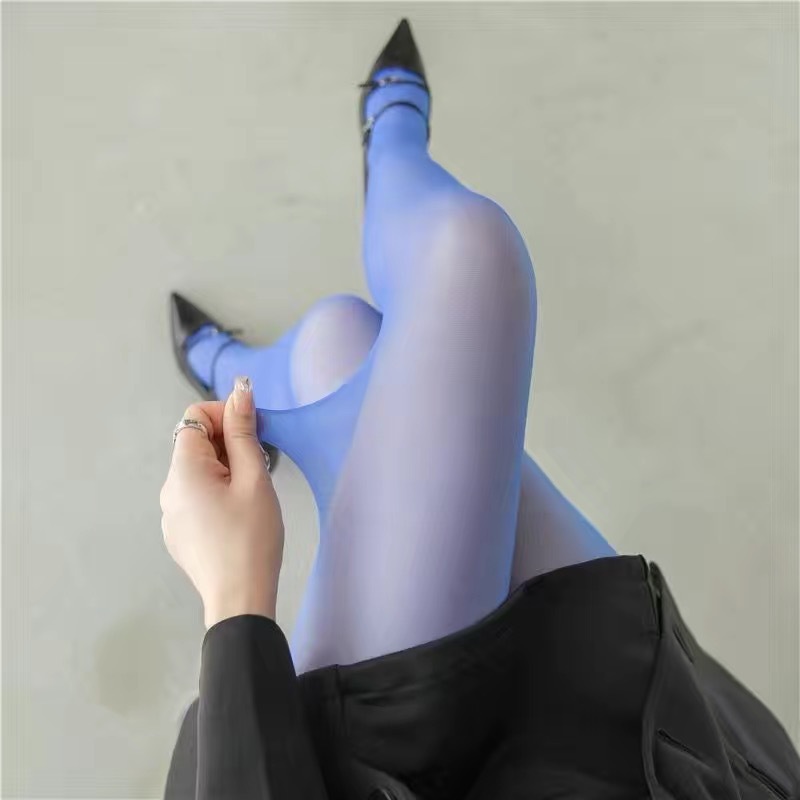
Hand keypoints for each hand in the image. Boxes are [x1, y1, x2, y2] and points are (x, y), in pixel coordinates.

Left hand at [160, 376, 283, 628]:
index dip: (225, 414)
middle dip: (228, 443)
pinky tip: (238, 517)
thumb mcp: (254, 479)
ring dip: (225, 469)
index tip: (254, 433)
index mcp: (183, 470)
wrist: (239, 598)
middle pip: (195, 444)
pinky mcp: (178, 533)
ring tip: (251, 495)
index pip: (194, 417)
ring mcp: (170, 514)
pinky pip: (196, 497)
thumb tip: (240, 390)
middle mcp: (168, 488)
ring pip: (198, 472)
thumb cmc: (251, 536)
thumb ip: (244, 431)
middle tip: (259, 467)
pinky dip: (216, 492)